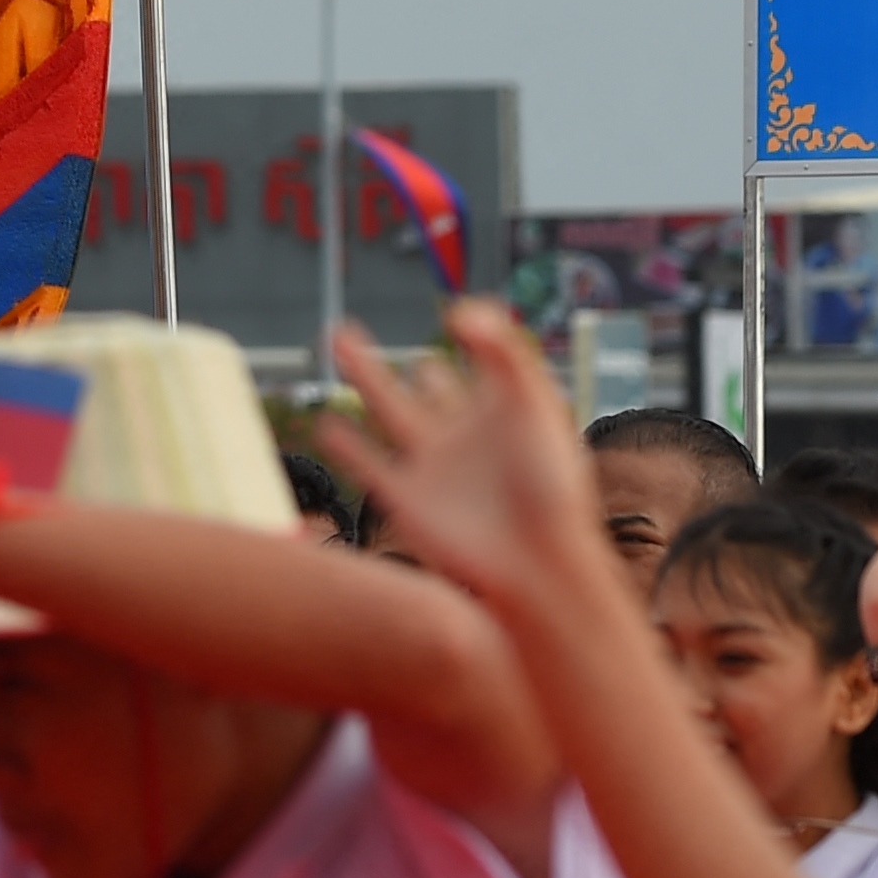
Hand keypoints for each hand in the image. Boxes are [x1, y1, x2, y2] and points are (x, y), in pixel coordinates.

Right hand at [316, 307, 604, 607]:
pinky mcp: (406, 499)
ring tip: (339, 341)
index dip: (477, 341)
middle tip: (362, 330)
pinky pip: (368, 464)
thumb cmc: (551, 488)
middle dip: (402, 364)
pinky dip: (346, 445)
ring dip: (364, 376)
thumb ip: (502, 349)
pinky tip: (326, 424)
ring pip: (389, 411)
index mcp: (504, 413)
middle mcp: (464, 436)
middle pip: (425, 386)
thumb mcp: (534, 402)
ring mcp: (433, 467)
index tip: (460, 317)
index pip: (485, 366)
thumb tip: (458, 311)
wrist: (537, 566)